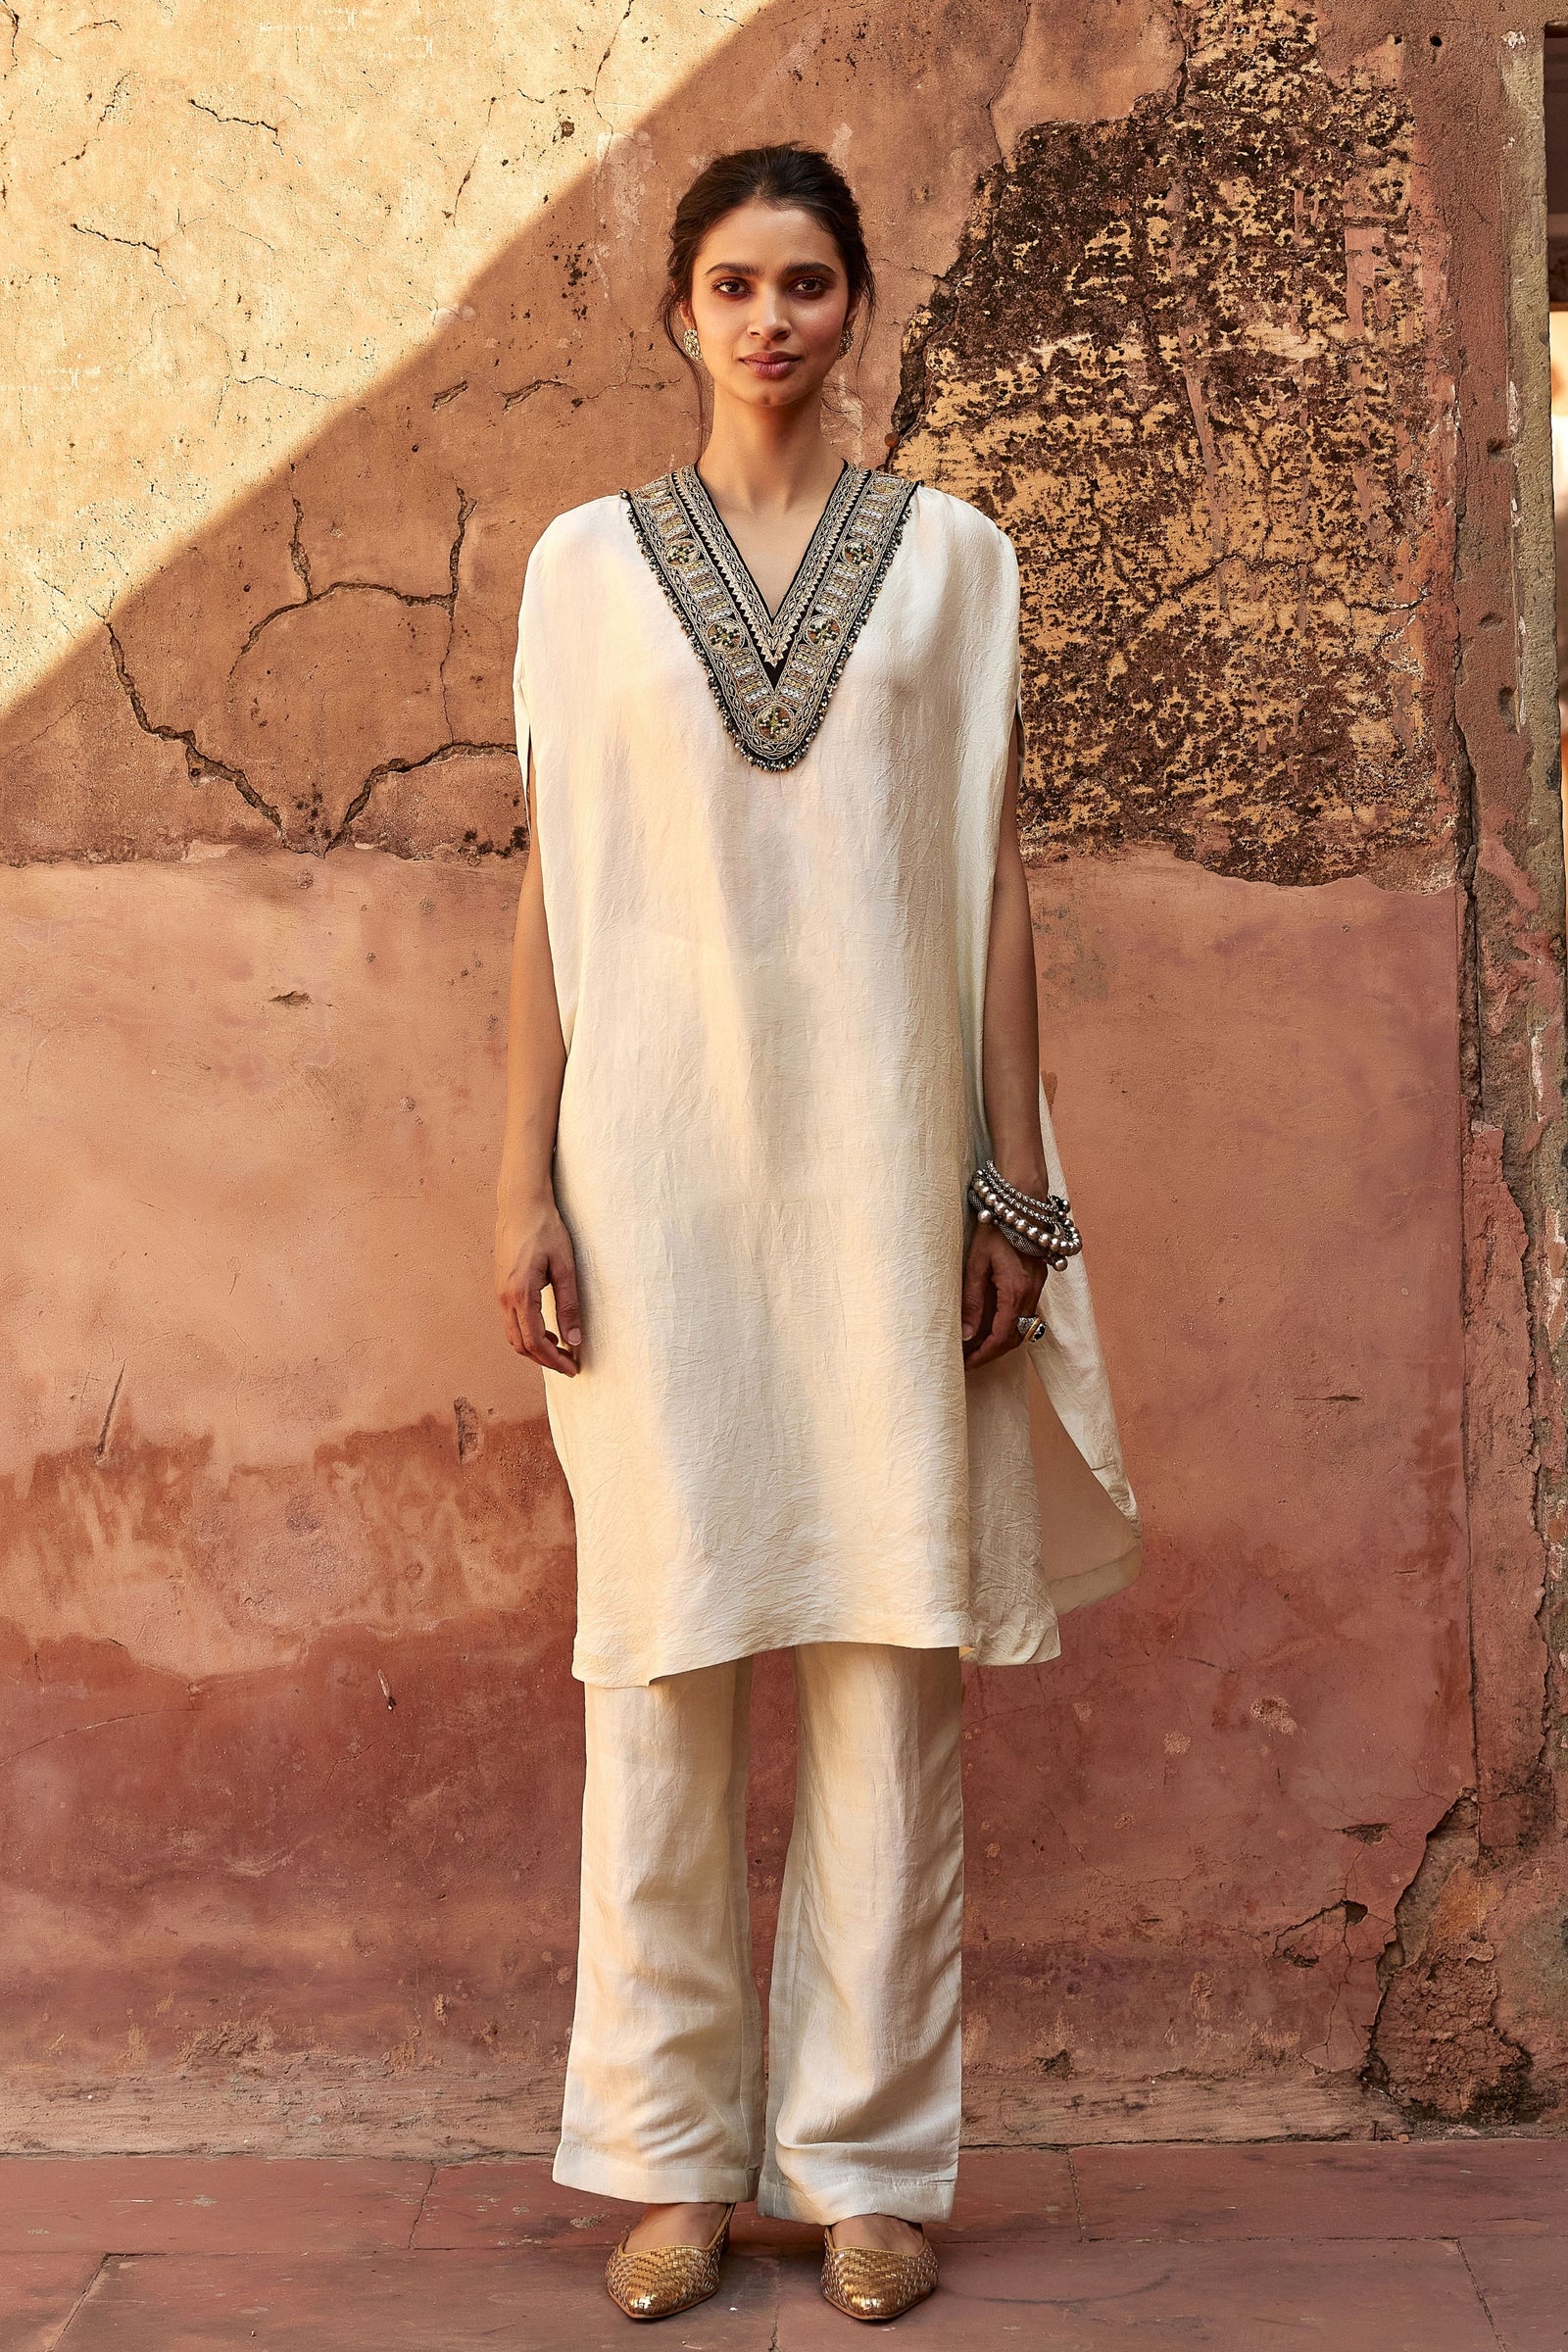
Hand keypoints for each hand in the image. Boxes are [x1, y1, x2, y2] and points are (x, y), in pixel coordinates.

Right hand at [495, 1194, 581, 1375]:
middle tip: (569, 1364)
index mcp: (520, 1294)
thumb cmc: (546, 1230)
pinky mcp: (500, 1287)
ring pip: (513, 1335)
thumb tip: (574, 1338)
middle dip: (545, 1360)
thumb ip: (569, 1305)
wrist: (521, 1205)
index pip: (535, 1342)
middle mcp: (504, 1297)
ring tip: (560, 1349)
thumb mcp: (565, 1266)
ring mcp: (499, 1292)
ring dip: (535, 1348)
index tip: (573, 1369)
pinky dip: (527, 1333)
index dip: (554, 1361)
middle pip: (521, 1344)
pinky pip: (510, 1321)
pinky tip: (546, 1329)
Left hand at [961, 1221, 1044, 1369]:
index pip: (1001, 1336)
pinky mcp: (1038, 1281)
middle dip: (993, 1353)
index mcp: (1015, 1291)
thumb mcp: (976, 1264)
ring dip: (1003, 1341)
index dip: (983, 1354)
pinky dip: (1011, 1326)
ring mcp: (1038, 1287)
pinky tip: (994, 1324)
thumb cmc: (995, 1228)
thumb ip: (972, 1301)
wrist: (1021, 1203)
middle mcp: (1031, 1293)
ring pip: (1024, 1327)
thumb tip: (966, 1334)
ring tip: (979, 1346)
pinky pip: (1027, 1313)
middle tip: (970, 1360)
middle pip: (1015, 1338)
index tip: (967, 1363)